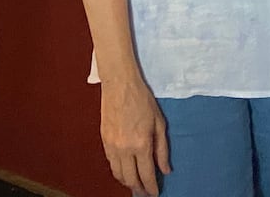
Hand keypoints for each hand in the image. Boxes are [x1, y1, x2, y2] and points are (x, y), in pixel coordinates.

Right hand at [99, 75, 169, 195]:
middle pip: (131, 179)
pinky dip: (118, 170)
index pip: (146, 175)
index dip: (151, 188)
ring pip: (118, 174)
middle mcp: (125, 149)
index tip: (155, 193)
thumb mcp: (159, 123)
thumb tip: (165, 169)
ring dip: (127, 181)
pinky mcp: (104, 140)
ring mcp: (112, 145)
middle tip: (145, 190)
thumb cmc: (142, 100)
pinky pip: (110, 163)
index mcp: (141, 144)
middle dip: (139, 188)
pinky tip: (125, 169)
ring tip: (135, 182)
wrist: (120, 84)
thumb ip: (162, 149)